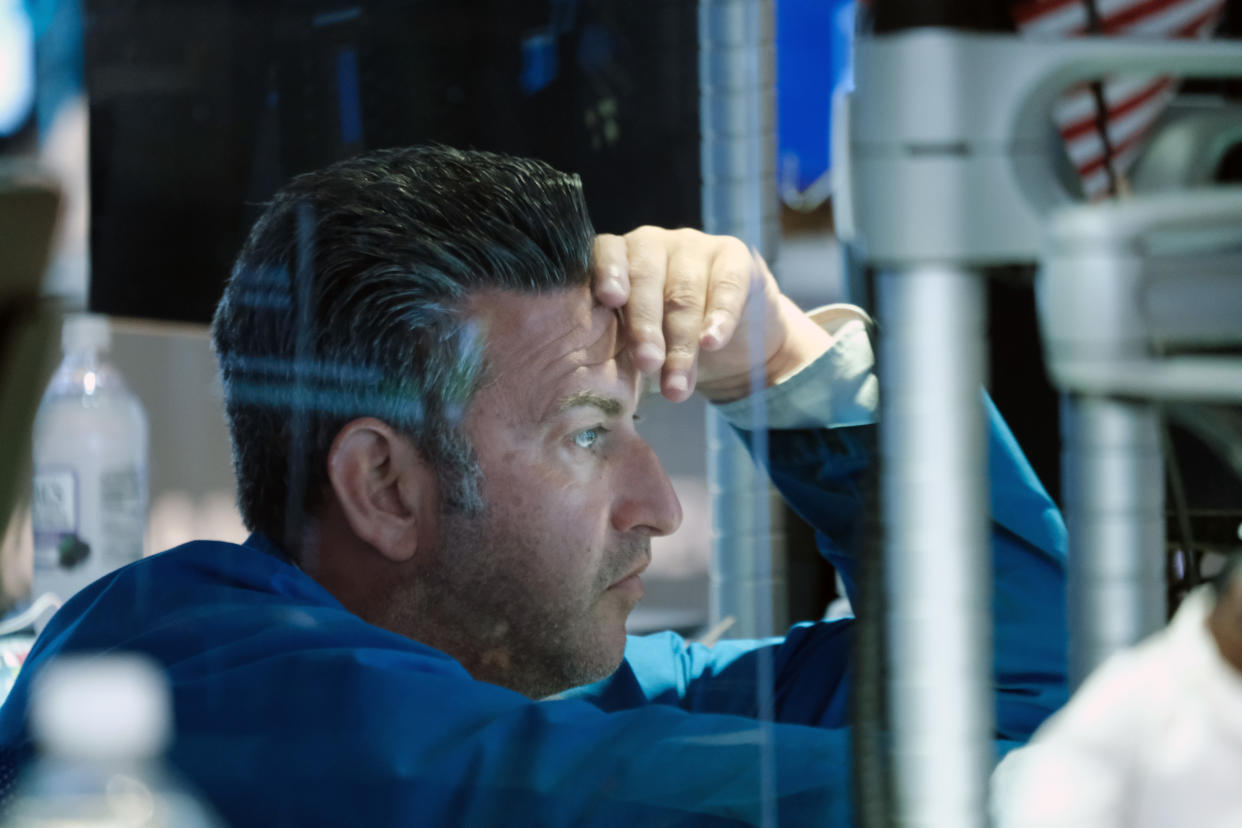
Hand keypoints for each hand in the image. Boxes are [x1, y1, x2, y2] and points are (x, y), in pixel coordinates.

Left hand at [592, 227, 831, 402]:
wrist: (723, 334)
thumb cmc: (660, 337)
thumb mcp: (635, 340)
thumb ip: (618, 344)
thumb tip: (602, 383)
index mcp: (619, 257)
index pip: (608, 253)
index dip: (609, 273)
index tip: (610, 299)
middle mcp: (653, 244)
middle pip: (647, 279)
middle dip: (646, 327)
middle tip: (647, 364)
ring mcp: (693, 246)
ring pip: (684, 291)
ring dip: (682, 341)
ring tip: (678, 384)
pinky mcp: (733, 255)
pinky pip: (726, 285)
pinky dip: (720, 316)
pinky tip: (712, 342)